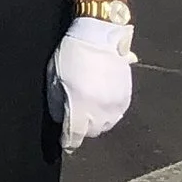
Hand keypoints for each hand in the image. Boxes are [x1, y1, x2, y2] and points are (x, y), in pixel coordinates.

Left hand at [47, 16, 133, 151]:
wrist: (98, 37)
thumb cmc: (71, 55)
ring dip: (97, 122)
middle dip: (83, 129)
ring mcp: (116, 104)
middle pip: (93, 131)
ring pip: (106, 125)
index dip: (70, 141)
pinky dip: (108, 113)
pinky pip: (117, 114)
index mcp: (80, 105)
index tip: (66, 144)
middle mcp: (101, 109)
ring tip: (88, 110)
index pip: (76, 133)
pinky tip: (100, 102)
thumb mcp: (54, 78)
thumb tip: (61, 120)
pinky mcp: (127, 97)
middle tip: (76, 119)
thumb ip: (56, 102)